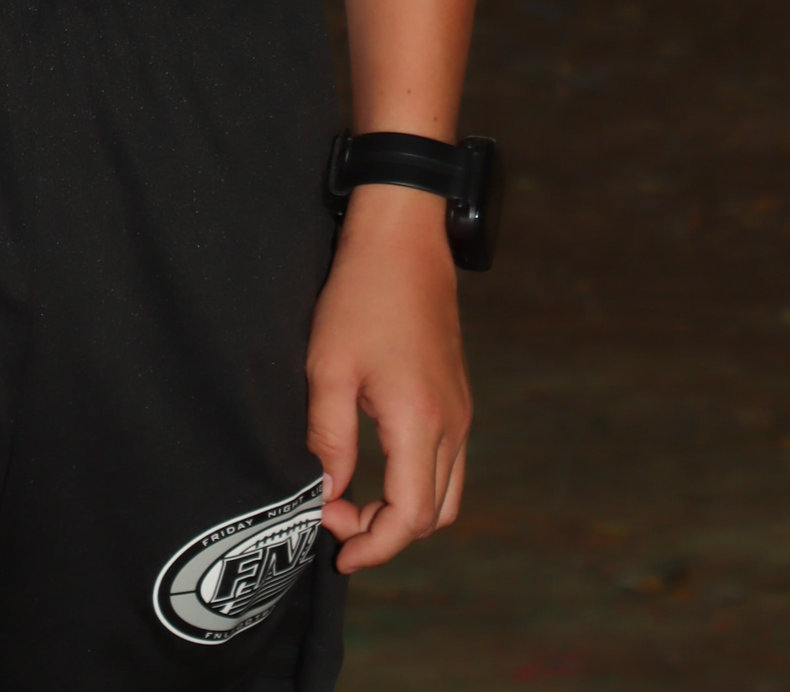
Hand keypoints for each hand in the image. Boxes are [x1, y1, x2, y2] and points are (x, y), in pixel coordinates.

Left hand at [305, 187, 471, 571]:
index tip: (337, 550)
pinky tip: (376, 471)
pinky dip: (417, 485)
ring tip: (353, 503)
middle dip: (386, 535)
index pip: (409, 517)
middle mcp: (452, 423)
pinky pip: (447, 464)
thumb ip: (329, 440)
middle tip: (335, 521)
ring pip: (446, 494)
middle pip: (432, 516)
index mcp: (420, 421)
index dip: (374, 547)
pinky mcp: (457, 397)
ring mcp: (461, 410)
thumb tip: (328, 495)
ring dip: (404, 513)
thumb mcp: (328, 368)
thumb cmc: (360, 296)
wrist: (403, 239)